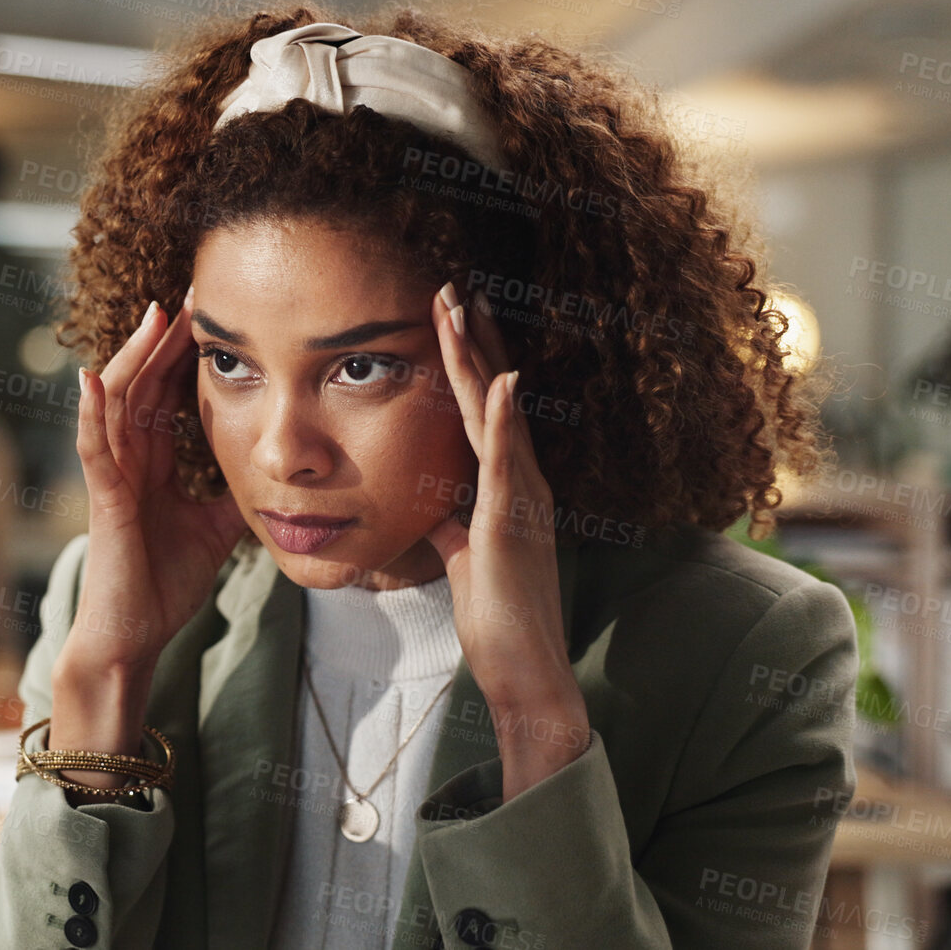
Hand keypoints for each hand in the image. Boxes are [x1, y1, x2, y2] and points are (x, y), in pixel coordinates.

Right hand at [50, 288, 248, 797]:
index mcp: (152, 462)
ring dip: (133, 357)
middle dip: (165, 339)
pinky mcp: (103, 500)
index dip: (185, 353)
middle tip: (190, 293)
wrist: (132, 639)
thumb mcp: (215, 529)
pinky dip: (89, 412)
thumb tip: (277, 473)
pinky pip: (93, 448)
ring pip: (116, 401)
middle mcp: (128, 460)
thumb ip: (234, 495)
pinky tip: (90, 377)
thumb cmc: (163, 586)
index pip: (167, 393)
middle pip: (143, 383)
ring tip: (154, 317)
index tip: (212, 313)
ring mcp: (111, 477)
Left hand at [425, 282, 589, 799]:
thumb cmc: (495, 616)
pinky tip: (502, 377)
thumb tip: (429, 504)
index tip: (449, 313)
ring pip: (496, 412)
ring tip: (466, 304)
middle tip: (452, 284)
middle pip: (492, 394)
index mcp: (505, 484)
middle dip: (472, 338)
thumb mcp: (462, 554)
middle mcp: (520, 480)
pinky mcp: (511, 521)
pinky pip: (506, 459)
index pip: (482, 407)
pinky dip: (505, 416)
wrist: (522, 666)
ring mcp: (520, 496)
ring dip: (481, 357)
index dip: (468, 359)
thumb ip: (449, 522)